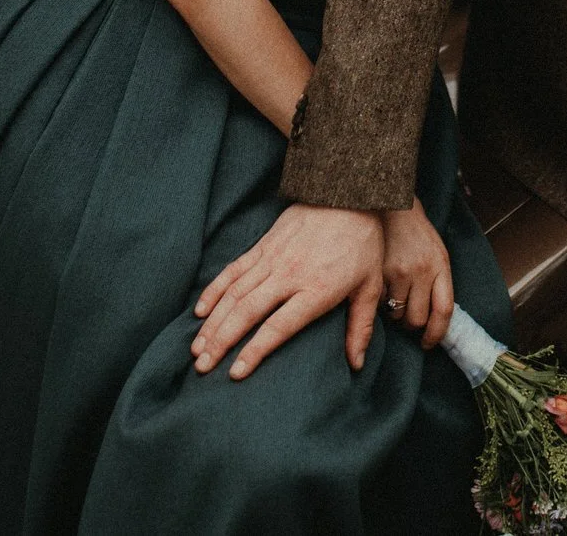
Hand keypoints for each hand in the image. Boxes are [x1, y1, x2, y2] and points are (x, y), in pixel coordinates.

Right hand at [192, 204, 383, 378]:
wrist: (349, 194)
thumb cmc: (362, 243)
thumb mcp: (370, 286)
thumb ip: (360, 327)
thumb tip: (356, 364)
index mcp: (316, 290)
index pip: (278, 327)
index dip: (254, 351)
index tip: (235, 373)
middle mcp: (288, 275)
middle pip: (246, 312)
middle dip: (221, 342)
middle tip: (202, 367)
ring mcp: (272, 258)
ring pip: (234, 293)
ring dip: (213, 322)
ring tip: (197, 348)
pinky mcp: (263, 244)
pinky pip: (233, 270)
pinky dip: (214, 290)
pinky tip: (200, 311)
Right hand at [381, 204, 454, 348]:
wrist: (391, 205)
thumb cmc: (415, 232)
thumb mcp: (436, 253)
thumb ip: (437, 281)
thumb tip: (434, 319)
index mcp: (440, 265)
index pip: (444, 311)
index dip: (436, 334)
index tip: (428, 343)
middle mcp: (421, 270)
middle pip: (417, 319)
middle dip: (411, 325)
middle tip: (407, 316)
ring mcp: (398, 271)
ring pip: (395, 314)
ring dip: (394, 313)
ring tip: (393, 296)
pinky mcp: (377, 271)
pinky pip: (378, 303)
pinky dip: (379, 302)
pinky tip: (381, 286)